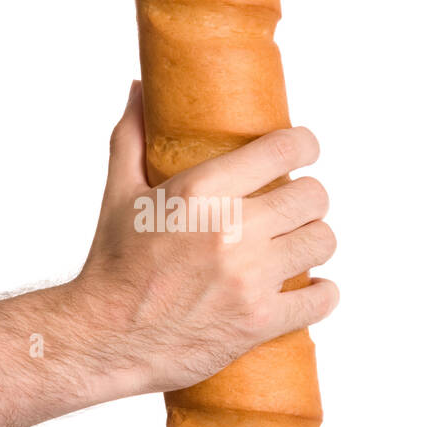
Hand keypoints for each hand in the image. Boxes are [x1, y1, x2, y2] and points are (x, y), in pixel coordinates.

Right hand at [76, 81, 338, 393]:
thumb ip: (132, 136)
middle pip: (314, 196)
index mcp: (200, 191)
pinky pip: (321, 300)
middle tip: (296, 206)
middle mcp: (231, 231)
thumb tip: (140, 90)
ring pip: (323, 241)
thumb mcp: (118, 193)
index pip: (283, 150)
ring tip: (299, 243)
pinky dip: (322, 294)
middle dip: (309, 198)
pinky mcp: (259, 321)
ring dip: (315, 239)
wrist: (103, 337)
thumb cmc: (112, 265)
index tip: (304, 150)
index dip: (304, 145)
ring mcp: (249, 278)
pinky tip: (311, 289)